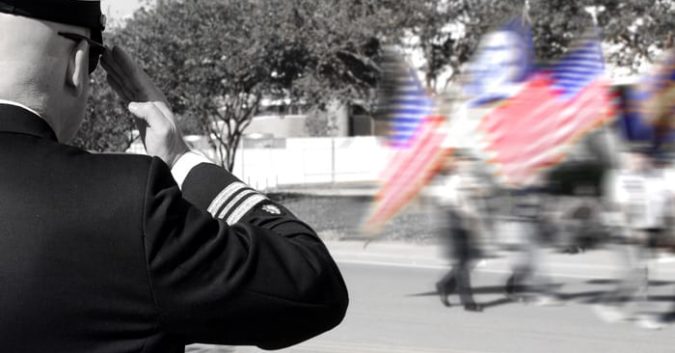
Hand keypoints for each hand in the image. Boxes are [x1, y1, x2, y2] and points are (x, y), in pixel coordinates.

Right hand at [101, 46, 188, 166]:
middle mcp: (150, 100)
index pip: (138, 77)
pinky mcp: (139, 115)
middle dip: (118, 63)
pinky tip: (111, 79)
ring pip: (127, 84)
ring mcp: (145, 107)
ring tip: (105, 59)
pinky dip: (118, 85)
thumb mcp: (162, 130)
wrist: (173, 160)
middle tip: (104, 48)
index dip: (126, 63)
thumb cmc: (169, 146)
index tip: (115, 49)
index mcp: (155, 100)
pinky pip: (127, 95)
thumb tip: (132, 103)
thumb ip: (150, 114)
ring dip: (116, 71)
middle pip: (131, 77)